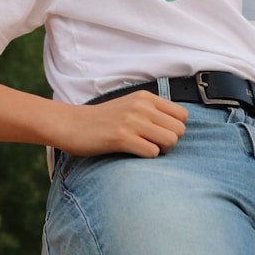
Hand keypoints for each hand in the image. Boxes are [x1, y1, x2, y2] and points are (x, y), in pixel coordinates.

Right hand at [52, 91, 187, 158]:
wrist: (71, 124)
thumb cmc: (103, 120)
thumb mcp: (130, 106)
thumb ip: (152, 112)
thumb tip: (177, 127)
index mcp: (146, 97)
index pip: (183, 115)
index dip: (176, 128)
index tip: (160, 135)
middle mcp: (141, 106)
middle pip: (180, 130)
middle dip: (171, 142)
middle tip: (154, 145)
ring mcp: (131, 121)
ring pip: (170, 140)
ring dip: (161, 150)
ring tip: (144, 149)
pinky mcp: (121, 137)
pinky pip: (152, 152)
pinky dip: (147, 157)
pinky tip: (134, 153)